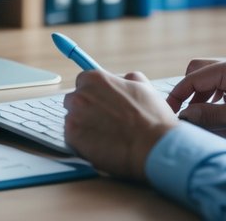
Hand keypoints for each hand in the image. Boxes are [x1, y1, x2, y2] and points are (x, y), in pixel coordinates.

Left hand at [63, 70, 178, 180]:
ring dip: (83, 126)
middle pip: (74, 100)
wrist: (153, 146)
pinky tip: (100, 146)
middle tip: (104, 122)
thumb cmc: (152, 117)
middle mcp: (80, 95)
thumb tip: (122, 78)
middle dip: (85, 110)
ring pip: (72, 119)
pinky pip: (71, 138)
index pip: (83, 82)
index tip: (102, 104)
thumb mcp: (144, 87)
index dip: (94, 94)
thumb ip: (128, 78)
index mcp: (95, 79)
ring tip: (104, 136)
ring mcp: (74, 116)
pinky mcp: (72, 137)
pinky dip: (83, 142)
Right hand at [166, 56, 225, 140]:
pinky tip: (217, 110)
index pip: (192, 78)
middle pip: (197, 71)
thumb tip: (186, 115)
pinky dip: (212, 94)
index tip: (169, 111)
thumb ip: (211, 115)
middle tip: (183, 111)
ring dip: (200, 94)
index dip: (178, 95)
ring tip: (199, 114)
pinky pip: (221, 81)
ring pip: (208, 76)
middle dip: (187, 90)